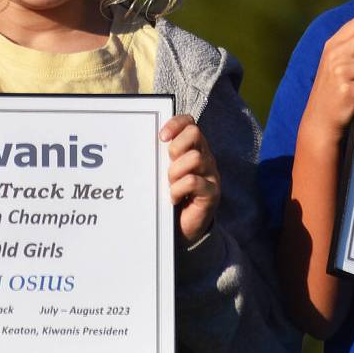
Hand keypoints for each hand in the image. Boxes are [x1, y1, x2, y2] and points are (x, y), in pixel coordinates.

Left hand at [160, 114, 220, 244]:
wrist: (182, 229)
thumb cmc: (170, 196)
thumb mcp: (163, 173)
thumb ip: (160, 157)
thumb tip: (141, 141)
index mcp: (193, 149)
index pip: (190, 123)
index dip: (175, 124)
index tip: (161, 137)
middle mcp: (205, 158)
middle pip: (194, 133)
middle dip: (176, 147)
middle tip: (167, 165)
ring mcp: (211, 175)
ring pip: (194, 157)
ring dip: (175, 172)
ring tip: (169, 185)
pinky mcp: (212, 193)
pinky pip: (193, 181)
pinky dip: (178, 189)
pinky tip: (173, 198)